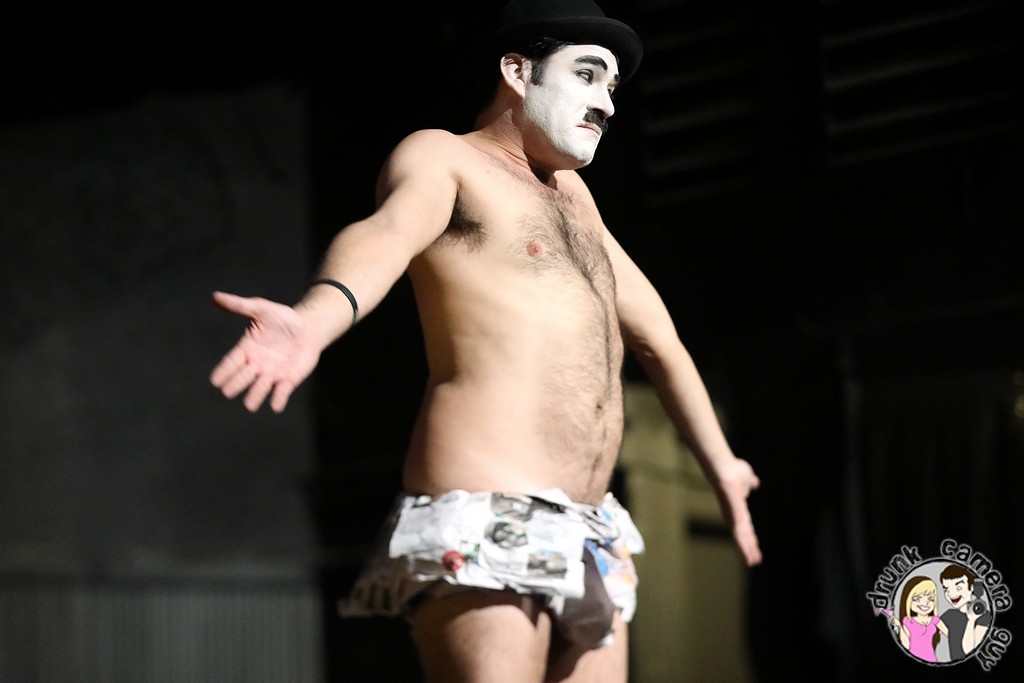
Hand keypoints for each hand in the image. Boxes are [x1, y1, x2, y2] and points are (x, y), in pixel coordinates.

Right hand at [209, 291, 322, 412]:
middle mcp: (256, 365)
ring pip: (259, 389)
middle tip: (227, 392)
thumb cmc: (282, 318)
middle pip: (242, 378)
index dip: (223, 372)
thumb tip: (214, 297)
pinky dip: (278, 400)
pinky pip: (281, 393)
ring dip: (254, 397)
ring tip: (249, 406)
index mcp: (246, 349)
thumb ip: (239, 305)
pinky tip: (276, 406)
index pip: (230, 362)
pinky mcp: (288, 380)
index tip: (214, 381)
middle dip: (235, 385)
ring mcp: (272, 374)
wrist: (308, 327)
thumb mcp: (261, 308)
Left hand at [710, 457, 762, 565]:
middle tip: (755, 561)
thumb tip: (755, 482)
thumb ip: (750, 483)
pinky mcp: (733, 517)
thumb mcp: (747, 478)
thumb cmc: (733, 470)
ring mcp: (732, 517)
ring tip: (753, 562)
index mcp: (738, 509)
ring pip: (740, 537)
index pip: (745, 527)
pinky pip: (738, 533)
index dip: (750, 537)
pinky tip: (747, 554)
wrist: (724, 468)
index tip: (754, 547)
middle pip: (743, 534)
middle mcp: (734, 515)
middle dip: (749, 547)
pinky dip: (743, 545)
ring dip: (747, 550)